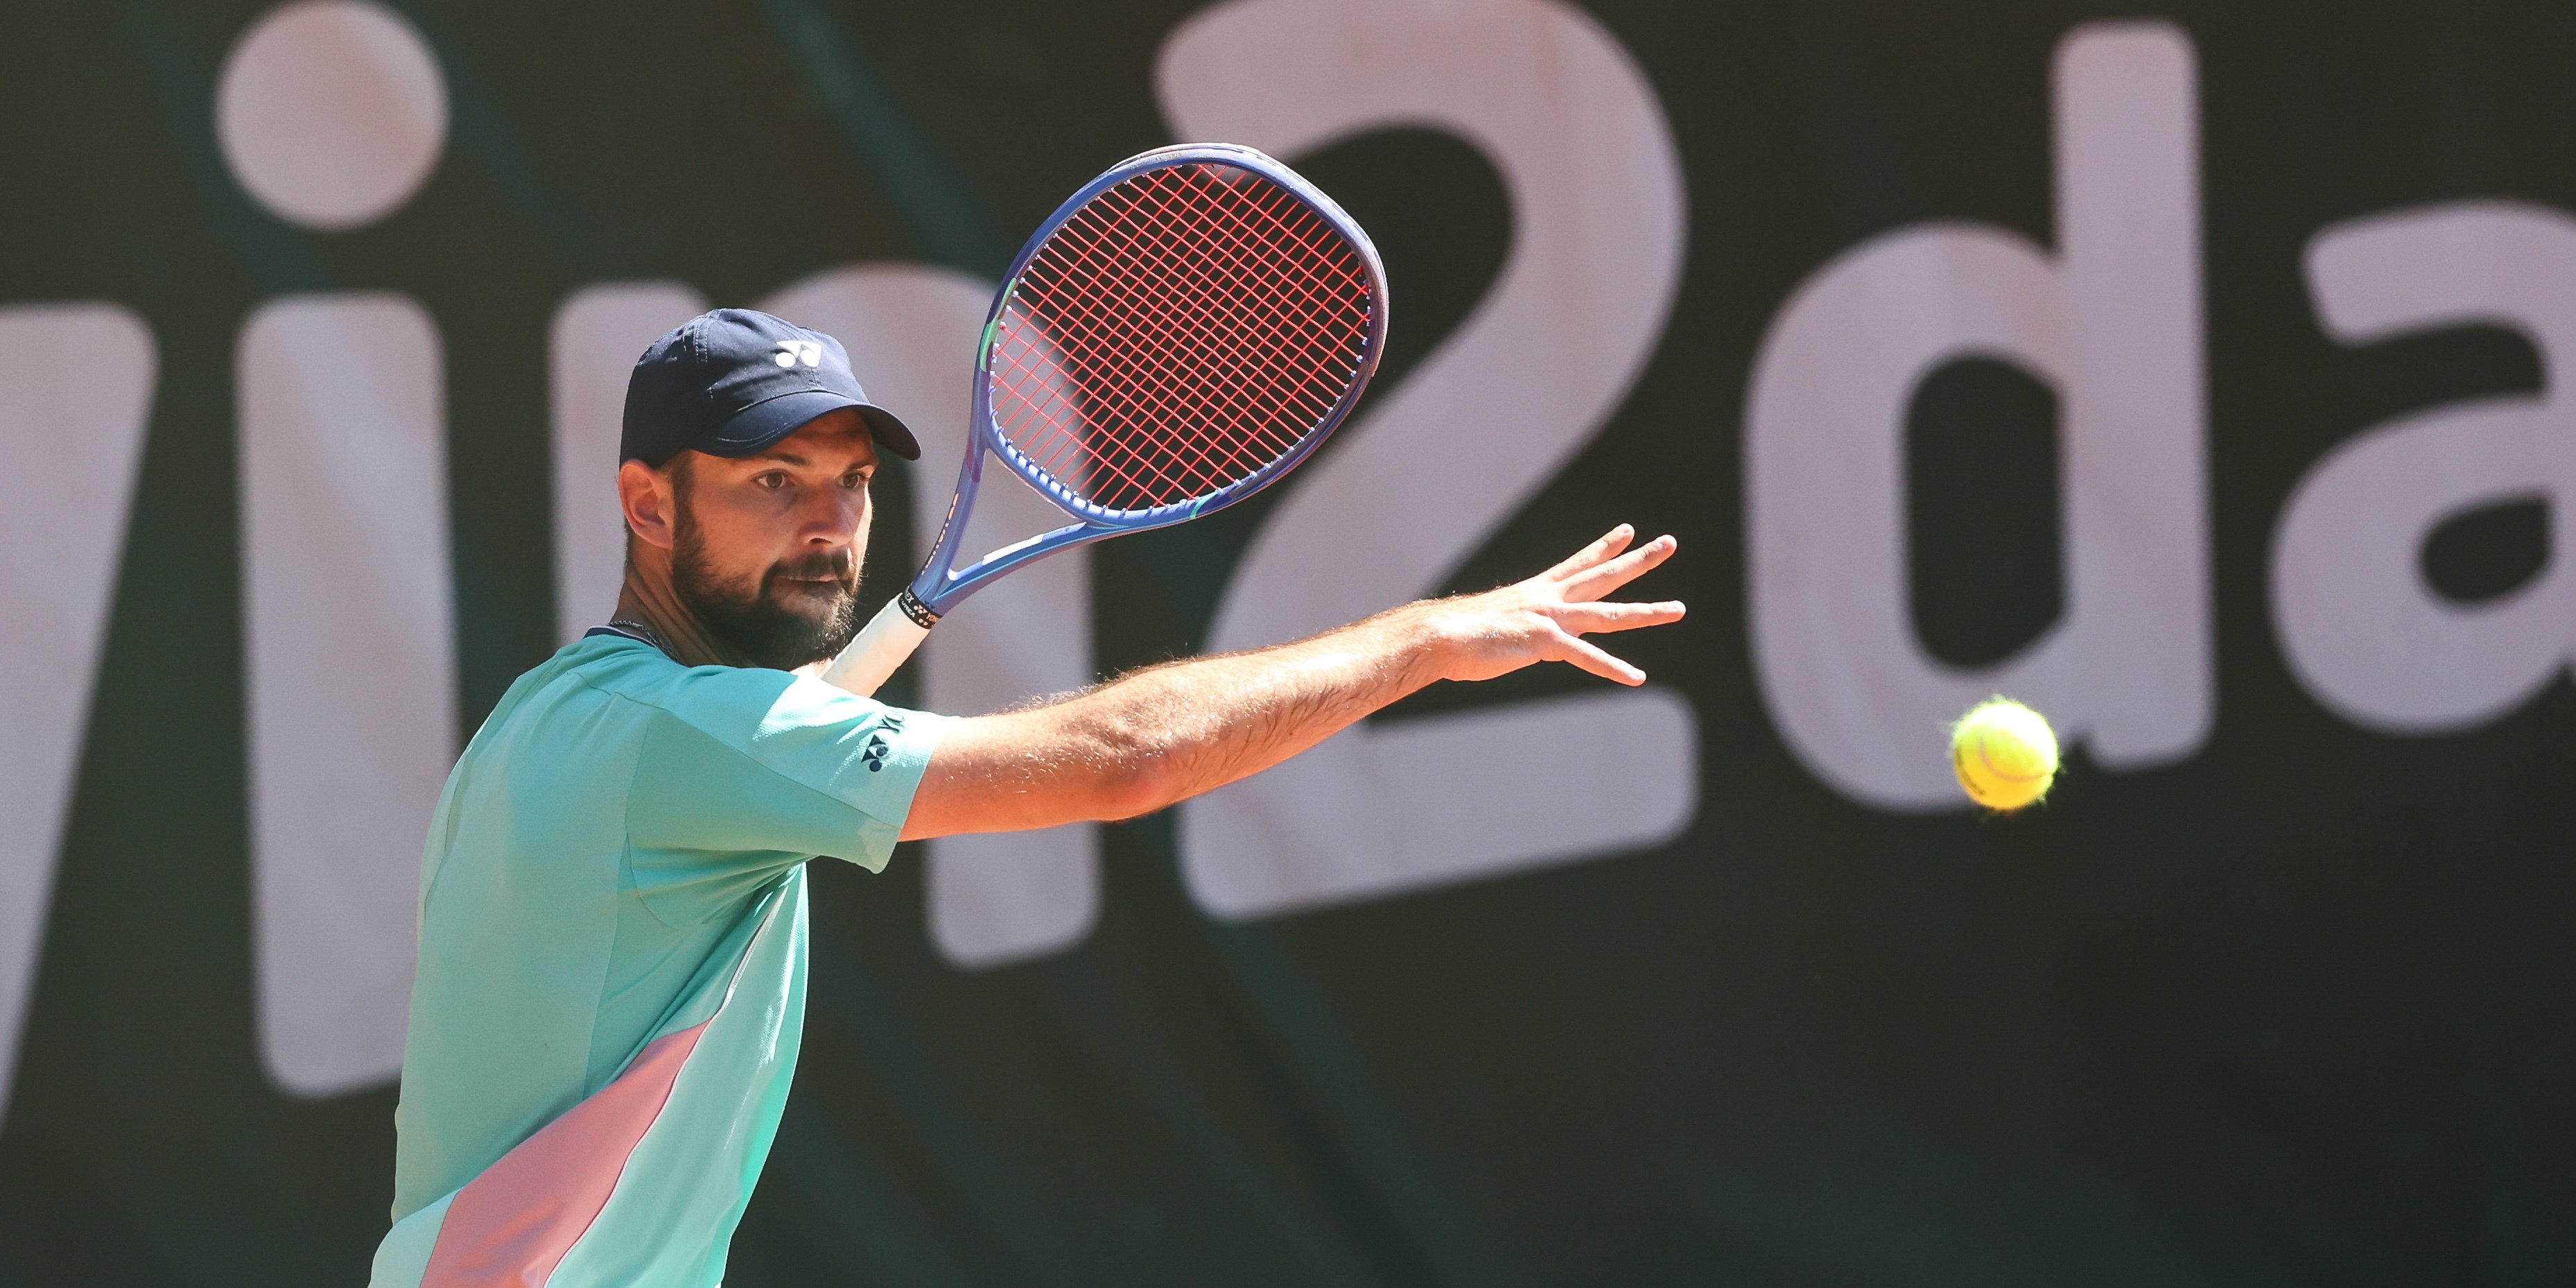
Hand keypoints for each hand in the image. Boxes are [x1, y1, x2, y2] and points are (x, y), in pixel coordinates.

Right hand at [1416, 525, 1684, 685]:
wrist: (1439, 635)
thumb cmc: (1457, 634)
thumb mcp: (1496, 625)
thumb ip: (1517, 630)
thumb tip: (1519, 643)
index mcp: (1537, 591)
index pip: (1579, 563)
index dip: (1605, 547)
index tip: (1628, 531)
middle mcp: (1549, 598)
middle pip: (1605, 576)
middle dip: (1639, 560)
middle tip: (1670, 543)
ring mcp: (1550, 618)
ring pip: (1610, 614)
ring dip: (1648, 612)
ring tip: (1679, 610)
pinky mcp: (1545, 642)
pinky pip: (1587, 657)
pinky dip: (1613, 669)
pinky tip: (1637, 678)